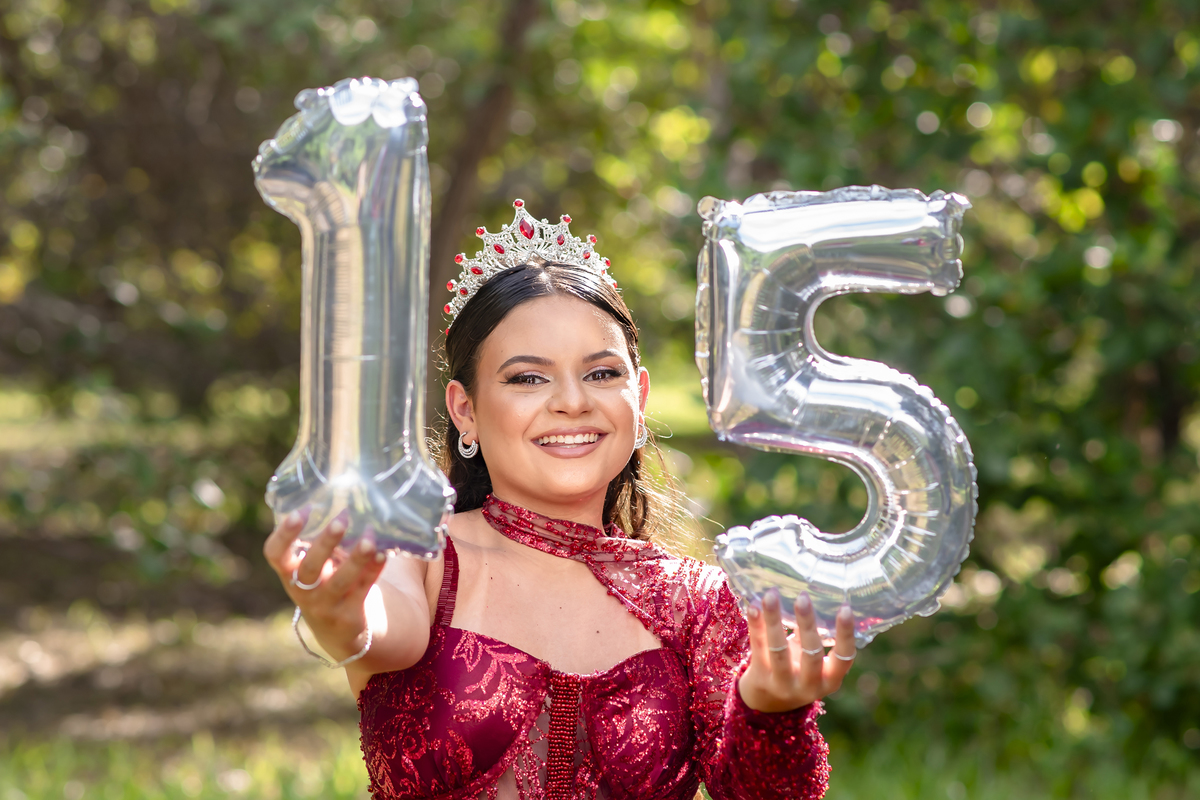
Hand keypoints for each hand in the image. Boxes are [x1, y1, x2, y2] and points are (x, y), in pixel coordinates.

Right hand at [262, 511, 387, 662]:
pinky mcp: (349, 615)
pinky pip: (362, 590)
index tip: (300, 512)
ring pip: (339, 582)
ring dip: (355, 559)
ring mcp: (325, 605)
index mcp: (289, 571)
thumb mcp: (315, 562)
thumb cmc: (325, 578)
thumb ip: (319, 538)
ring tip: (369, 538)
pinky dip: (372, 571)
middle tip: (341, 520)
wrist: (337, 628)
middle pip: (310, 567)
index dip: (284, 535)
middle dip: (325, 543)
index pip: (275, 554)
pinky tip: (383, 553)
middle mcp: (302, 590)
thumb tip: (341, 489)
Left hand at [738, 589, 856, 712]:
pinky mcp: (760, 678)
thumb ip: (815, 637)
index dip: (845, 634)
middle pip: (810, 653)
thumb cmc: (798, 671)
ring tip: (771, 595)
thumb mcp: (814, 662)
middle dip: (807, 624)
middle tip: (803, 597)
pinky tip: (753, 606)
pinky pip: (758, 647)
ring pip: (779, 650)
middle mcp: (809, 686)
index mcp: (830, 680)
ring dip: (774, 620)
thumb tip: (815, 595)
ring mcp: (783, 684)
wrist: (767, 701)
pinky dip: (756, 625)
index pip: (844, 658)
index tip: (845, 607)